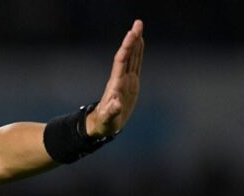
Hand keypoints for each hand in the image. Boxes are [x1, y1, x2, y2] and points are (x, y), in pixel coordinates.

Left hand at [86, 20, 144, 136]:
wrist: (103, 125)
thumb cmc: (104, 123)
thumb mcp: (107, 119)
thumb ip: (112, 111)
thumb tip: (116, 103)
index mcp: (116, 84)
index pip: (122, 62)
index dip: (127, 48)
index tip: (132, 34)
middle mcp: (120, 79)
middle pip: (127, 55)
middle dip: (132, 39)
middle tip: (138, 23)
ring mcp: (126, 80)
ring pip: (132, 57)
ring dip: (135, 43)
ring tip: (139, 28)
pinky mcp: (130, 83)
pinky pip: (135, 64)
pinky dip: (138, 53)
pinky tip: (140, 43)